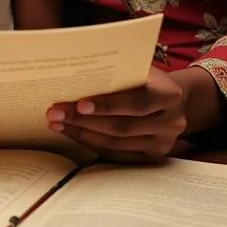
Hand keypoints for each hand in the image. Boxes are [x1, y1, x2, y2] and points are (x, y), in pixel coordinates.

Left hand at [46, 67, 186, 162]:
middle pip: (121, 127)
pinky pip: (116, 155)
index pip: (136, 102)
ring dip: (82, 133)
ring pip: (116, 144)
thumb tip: (75, 70)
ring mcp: (162, 144)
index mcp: (169, 95)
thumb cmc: (146, 78)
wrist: (171, 98)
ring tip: (57, 123)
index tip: (80, 103)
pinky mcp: (151, 158)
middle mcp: (171, 123)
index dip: (108, 105)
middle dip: (84, 120)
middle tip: (55, 113)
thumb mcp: (139, 68)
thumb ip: (118, 72)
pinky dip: (91, 144)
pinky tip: (73, 133)